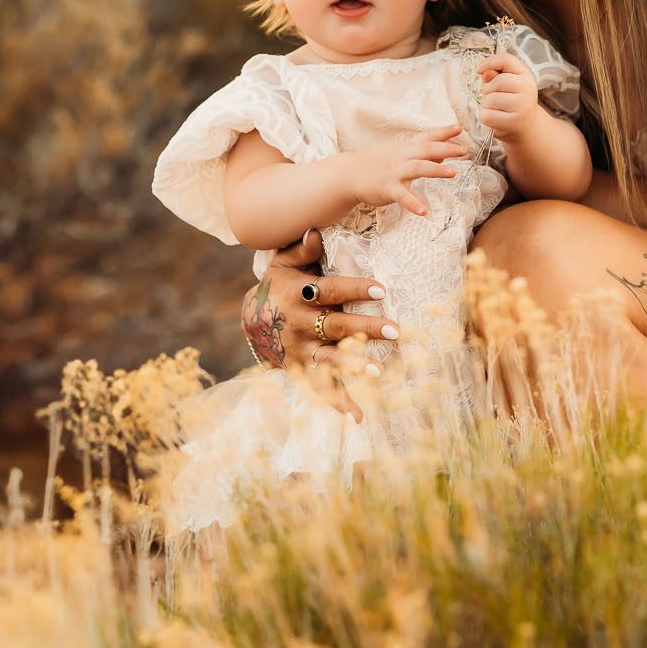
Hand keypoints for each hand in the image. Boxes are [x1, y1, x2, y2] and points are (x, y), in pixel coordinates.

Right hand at [241, 228, 399, 420]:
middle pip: (336, 326)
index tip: (382, 290)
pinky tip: (358, 415)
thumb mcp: (283, 264)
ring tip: (379, 372)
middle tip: (396, 331)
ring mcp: (301, 351)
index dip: (355, 289)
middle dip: (365, 329)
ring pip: (330, 360)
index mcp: (299, 295)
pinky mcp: (302, 371)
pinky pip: (322, 388)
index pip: (331, 290)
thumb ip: (301, 249)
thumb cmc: (279, 286)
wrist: (251, 323)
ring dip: (354, 367)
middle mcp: (300, 324)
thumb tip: (316, 232)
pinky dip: (339, 402)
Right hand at [342, 125, 469, 216]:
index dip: (443, 132)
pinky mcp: (388, 189)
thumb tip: (445, 152)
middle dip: (446, 149)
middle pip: (426, 150)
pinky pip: (403, 196)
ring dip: (436, 170)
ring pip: (418, 168)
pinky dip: (414, 204)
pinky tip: (425, 212)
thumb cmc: (377, 163)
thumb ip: (422, 153)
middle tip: (465, 150)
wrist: (349, 174)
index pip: (427, 137)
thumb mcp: (400, 153)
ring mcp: (395, 173)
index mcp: (406, 148)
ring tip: (453, 173)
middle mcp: (402, 157)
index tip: (459, 128)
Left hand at [477, 52, 543, 141]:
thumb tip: (484, 72)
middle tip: (490, 96)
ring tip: (493, 107)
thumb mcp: (507, 84)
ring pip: (491, 100)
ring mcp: (523, 106)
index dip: (489, 62)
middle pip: (498, 81)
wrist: (527, 126)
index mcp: (525, 75)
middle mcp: (527, 89)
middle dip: (488, 89)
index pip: (506, 60)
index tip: (478, 70)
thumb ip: (494, 75)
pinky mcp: (515, 122)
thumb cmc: (512, 101)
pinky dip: (485, 117)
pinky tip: (493, 117)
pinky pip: (488, 116)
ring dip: (486, 104)